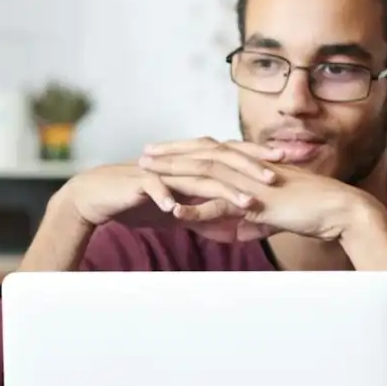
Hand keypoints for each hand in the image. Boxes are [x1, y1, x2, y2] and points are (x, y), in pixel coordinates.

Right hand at [55, 146, 280, 240]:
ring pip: (195, 176)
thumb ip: (205, 216)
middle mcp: (181, 163)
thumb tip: (233, 230)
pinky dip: (168, 198)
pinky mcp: (139, 183)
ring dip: (222, 189)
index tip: (288, 161)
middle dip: (251, 167)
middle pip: (221, 160)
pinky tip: (179, 211)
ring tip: (246, 203)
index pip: (232, 156)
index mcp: (192, 164)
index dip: (259, 156)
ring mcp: (161, 171)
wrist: (98, 197)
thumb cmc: (138, 202)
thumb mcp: (178, 213)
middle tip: (277, 176)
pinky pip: (156, 189)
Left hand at [139, 142, 374, 242]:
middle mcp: (249, 169)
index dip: (186, 150)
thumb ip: (254, 223)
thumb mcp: (276, 218)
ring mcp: (252, 183)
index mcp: (252, 167)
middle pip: (203, 155)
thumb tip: (239, 232)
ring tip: (148, 175)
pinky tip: (176, 213)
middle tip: (144, 154)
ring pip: (206, 174)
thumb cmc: (314, 211)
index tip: (163, 152)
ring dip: (175, 174)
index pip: (213, 152)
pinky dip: (198, 210)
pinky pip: (223, 206)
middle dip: (171, 154)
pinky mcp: (259, 202)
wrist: (340, 212)